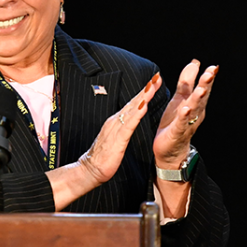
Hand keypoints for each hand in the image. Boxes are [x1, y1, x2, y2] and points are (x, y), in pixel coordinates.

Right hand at [76, 72, 163, 186]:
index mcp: (116, 121)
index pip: (132, 103)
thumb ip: (122, 128)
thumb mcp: (115, 138)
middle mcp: (115, 121)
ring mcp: (116, 128)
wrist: (90, 169)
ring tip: (152, 86)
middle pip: (134, 102)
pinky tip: (143, 106)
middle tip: (157, 76)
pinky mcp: (118, 138)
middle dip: (146, 89)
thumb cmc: (103, 157)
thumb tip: (130, 121)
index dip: (144, 92)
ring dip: (143, 97)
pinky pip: (129, 124)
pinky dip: (136, 114)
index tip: (154, 81)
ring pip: (132, 109)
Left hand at [153, 60, 217, 168]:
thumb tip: (195, 63)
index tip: (213, 67)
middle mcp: (195, 113)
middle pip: (201, 97)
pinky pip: (181, 124)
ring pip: (194, 109)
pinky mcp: (177, 133)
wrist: (169, 150)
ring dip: (198, 99)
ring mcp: (187, 123)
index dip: (207, 78)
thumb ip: (186, 82)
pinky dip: (184, 117)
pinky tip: (186, 109)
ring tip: (201, 88)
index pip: (203, 88)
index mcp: (195, 104)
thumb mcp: (179, 99)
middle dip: (206, 85)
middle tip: (211, 73)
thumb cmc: (175, 123)